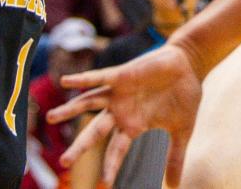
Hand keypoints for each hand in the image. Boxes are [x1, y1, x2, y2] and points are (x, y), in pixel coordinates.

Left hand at [48, 43, 200, 186]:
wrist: (190, 64)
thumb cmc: (185, 95)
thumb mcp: (182, 129)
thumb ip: (175, 156)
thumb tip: (175, 186)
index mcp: (134, 125)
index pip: (117, 150)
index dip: (111, 166)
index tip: (104, 185)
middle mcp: (121, 111)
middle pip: (95, 132)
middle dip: (79, 147)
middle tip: (64, 161)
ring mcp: (119, 93)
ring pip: (88, 103)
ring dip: (69, 110)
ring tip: (50, 118)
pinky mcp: (122, 75)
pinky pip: (99, 78)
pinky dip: (83, 80)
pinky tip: (66, 82)